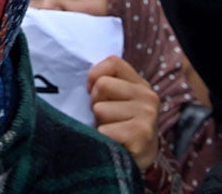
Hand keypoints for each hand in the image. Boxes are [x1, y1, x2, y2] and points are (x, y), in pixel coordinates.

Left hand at [87, 55, 159, 170]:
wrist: (135, 160)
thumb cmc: (118, 126)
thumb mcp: (115, 100)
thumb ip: (104, 83)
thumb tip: (74, 73)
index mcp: (139, 83)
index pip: (112, 62)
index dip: (94, 74)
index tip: (90, 91)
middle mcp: (147, 96)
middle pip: (102, 84)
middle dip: (95, 103)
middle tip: (104, 117)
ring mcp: (147, 114)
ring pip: (100, 108)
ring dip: (99, 122)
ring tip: (111, 130)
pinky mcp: (142, 134)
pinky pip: (104, 130)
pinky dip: (102, 138)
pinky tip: (113, 143)